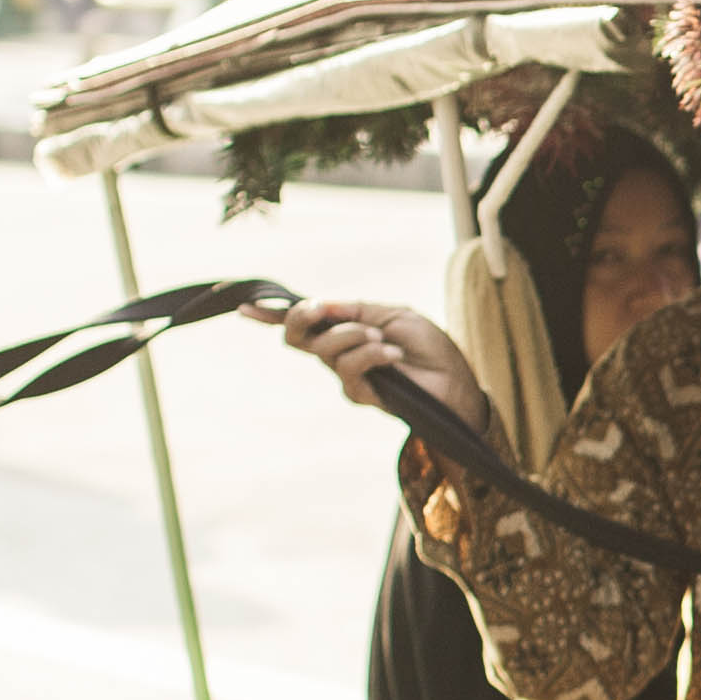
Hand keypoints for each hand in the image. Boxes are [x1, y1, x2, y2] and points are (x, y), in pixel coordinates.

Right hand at [278, 294, 484, 430]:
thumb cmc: (427, 345)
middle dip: (301, 318)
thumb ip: (355, 309)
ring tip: (383, 339)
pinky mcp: (361, 395)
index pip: (301, 323)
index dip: (270, 316)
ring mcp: (347, 375)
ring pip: (325, 350)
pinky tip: (394, 356)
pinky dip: (371, 355)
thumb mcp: (391, 314)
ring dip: (353, 336)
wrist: (454, 378)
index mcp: (343, 329)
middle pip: (296, 338)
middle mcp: (338, 353)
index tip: (245, 308)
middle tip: (320, 309)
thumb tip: (321, 304)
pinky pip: (350, 369)